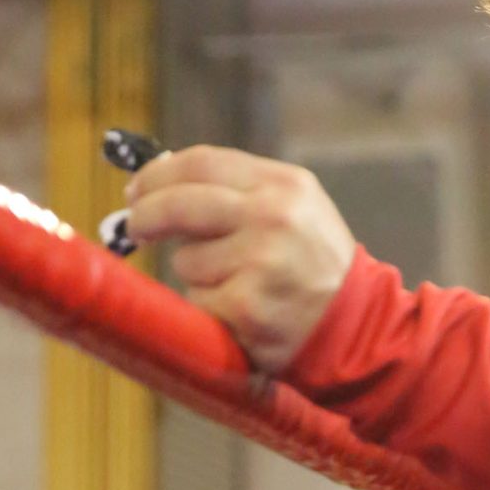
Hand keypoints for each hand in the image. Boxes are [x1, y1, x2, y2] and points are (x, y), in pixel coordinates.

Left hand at [125, 146, 356, 373]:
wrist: (356, 326)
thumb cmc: (312, 263)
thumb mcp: (294, 209)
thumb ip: (237, 191)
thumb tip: (158, 182)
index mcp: (284, 185)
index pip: (201, 163)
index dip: (158, 175)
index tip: (136, 190)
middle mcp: (273, 218)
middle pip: (180, 204)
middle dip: (146, 215)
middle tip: (134, 227)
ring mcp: (261, 263)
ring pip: (185, 259)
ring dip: (196, 274)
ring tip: (238, 283)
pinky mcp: (246, 306)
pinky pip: (197, 299)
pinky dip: (209, 307)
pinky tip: (242, 310)